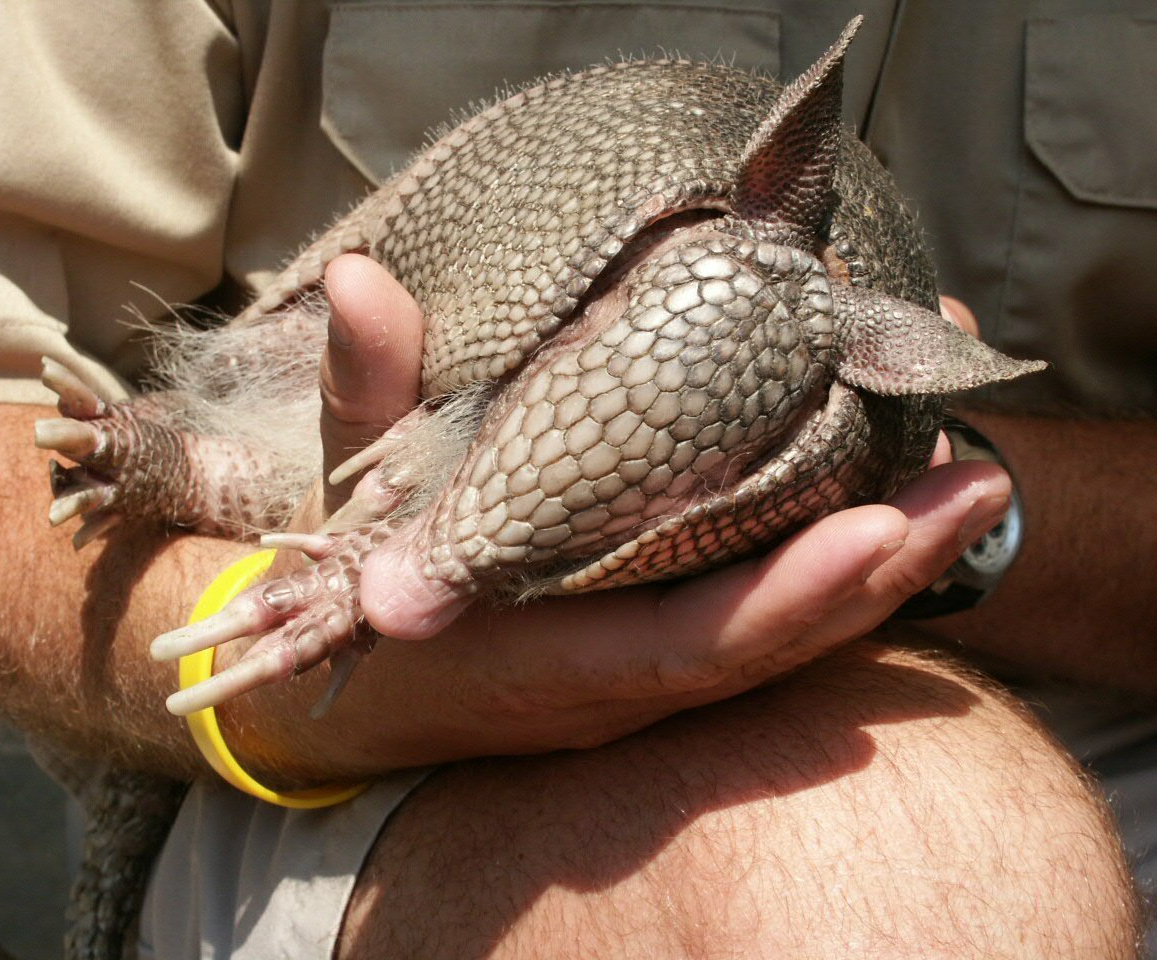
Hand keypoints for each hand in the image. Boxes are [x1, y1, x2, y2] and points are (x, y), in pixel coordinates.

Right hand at [220, 262, 1010, 781]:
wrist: (363, 690)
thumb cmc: (364, 578)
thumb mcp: (358, 486)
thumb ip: (367, 391)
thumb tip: (364, 281)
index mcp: (544, 653)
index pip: (688, 643)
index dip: (789, 595)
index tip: (883, 527)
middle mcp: (618, 684)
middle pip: (774, 647)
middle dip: (884, 573)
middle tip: (978, 477)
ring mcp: (650, 678)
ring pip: (788, 643)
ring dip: (885, 570)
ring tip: (968, 474)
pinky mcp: (666, 655)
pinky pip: (769, 624)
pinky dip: (838, 571)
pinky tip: (895, 497)